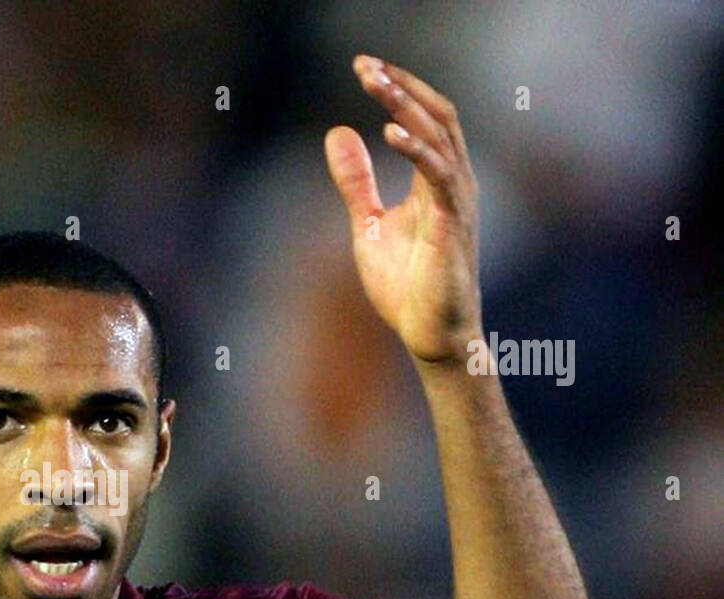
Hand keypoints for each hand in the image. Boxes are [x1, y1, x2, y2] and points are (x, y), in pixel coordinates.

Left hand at [325, 56, 481, 362]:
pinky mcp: (453, 226)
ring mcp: (458, 203)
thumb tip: (336, 132)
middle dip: (401, 86)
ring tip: (375, 84)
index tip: (364, 67)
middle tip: (364, 65)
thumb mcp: (369, 224)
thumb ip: (357, 181)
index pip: (424, 118)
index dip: (397, 89)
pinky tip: (390, 135)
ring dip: (406, 107)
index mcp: (436, 180)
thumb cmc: (408, 286)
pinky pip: (440, 177)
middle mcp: (454, 183)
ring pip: (441, 136)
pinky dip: (418, 151)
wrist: (430, 336)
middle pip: (436, 115)